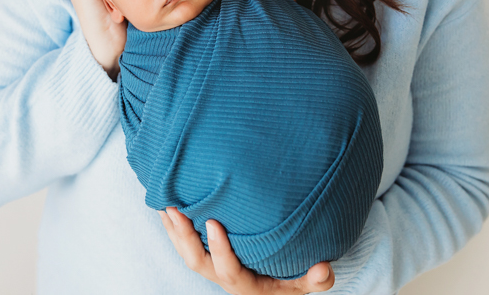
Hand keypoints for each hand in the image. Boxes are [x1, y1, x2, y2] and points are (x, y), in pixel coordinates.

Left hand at [158, 207, 334, 293]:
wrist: (274, 285)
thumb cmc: (290, 280)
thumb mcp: (305, 283)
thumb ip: (315, 280)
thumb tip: (324, 269)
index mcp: (244, 285)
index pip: (228, 270)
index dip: (219, 249)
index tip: (213, 223)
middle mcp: (223, 276)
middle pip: (197, 261)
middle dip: (184, 236)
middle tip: (176, 209)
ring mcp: (211, 266)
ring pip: (185, 251)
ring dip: (173, 229)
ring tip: (165, 202)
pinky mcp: (205, 256)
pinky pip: (184, 242)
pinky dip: (173, 226)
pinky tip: (166, 205)